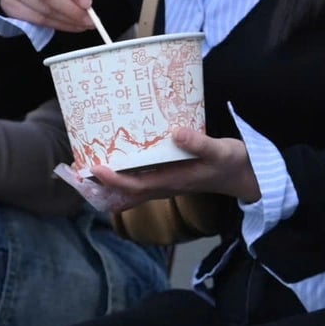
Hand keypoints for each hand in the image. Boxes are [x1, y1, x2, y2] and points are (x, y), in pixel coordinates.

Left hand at [77, 127, 258, 210]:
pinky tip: (117, 163)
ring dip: (109, 182)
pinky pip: (139, 183)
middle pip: (125, 192)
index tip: (95, 167)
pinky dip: (123, 177)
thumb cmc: (233, 163)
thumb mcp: (221, 150)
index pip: (135, 185)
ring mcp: (166, 184)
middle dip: (101, 185)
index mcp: (173, 181)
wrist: (246, 177)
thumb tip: (176, 132)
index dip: (113, 179)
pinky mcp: (170, 178)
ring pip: (130, 189)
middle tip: (78, 170)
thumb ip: (199, 143)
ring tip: (89, 166)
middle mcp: (165, 186)